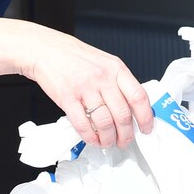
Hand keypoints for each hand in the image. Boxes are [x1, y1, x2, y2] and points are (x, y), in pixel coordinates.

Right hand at [17, 27, 153, 148]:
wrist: (47, 50)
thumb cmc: (75, 57)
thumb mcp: (104, 63)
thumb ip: (119, 82)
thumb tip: (133, 107)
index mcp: (116, 69)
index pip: (138, 96)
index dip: (146, 117)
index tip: (147, 128)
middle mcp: (102, 78)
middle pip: (122, 114)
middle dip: (126, 135)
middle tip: (125, 141)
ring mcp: (85, 88)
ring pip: (104, 123)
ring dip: (108, 139)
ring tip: (108, 142)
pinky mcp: (67, 98)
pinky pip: (82, 124)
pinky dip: (90, 137)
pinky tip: (92, 140)